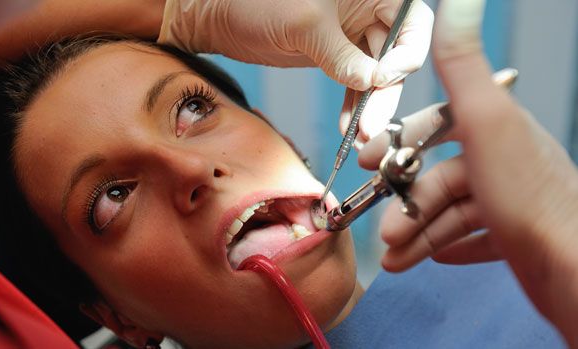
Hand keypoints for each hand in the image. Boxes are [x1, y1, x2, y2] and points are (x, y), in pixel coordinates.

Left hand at [158, 0, 433, 140]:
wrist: (221, 16)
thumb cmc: (257, 2)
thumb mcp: (304, 25)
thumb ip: (341, 54)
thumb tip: (374, 82)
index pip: (412, 20)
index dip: (408, 51)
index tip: (386, 77)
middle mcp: (367, 9)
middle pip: (396, 53)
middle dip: (385, 92)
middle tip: (371, 125)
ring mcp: (352, 35)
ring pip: (376, 75)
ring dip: (370, 106)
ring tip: (360, 136)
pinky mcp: (336, 55)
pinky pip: (355, 84)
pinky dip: (353, 106)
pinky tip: (349, 127)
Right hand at [359, 0, 577, 344]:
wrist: (574, 271)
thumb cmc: (528, 197)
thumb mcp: (485, 121)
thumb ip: (460, 66)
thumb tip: (456, 2)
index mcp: (499, 129)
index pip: (440, 125)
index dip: (402, 141)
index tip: (369, 162)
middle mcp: (508, 161)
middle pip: (442, 178)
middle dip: (407, 205)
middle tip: (385, 232)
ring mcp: (514, 201)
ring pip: (454, 213)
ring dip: (419, 234)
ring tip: (395, 258)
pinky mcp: (517, 237)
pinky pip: (475, 238)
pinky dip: (450, 246)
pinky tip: (433, 256)